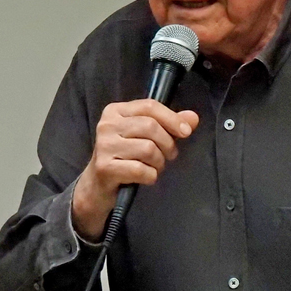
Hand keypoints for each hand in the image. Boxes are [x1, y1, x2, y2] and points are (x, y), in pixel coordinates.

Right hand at [71, 100, 200, 239]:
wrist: (98, 184)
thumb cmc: (126, 157)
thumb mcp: (146, 136)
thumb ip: (169, 125)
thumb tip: (193, 118)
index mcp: (116, 111)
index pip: (150, 106)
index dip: (172, 119)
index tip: (186, 132)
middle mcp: (107, 125)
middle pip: (151, 127)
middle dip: (167, 144)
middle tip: (168, 155)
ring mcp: (104, 146)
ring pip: (148, 149)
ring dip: (159, 162)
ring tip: (154, 166)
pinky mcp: (105, 167)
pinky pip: (141, 170)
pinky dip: (151, 176)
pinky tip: (145, 177)